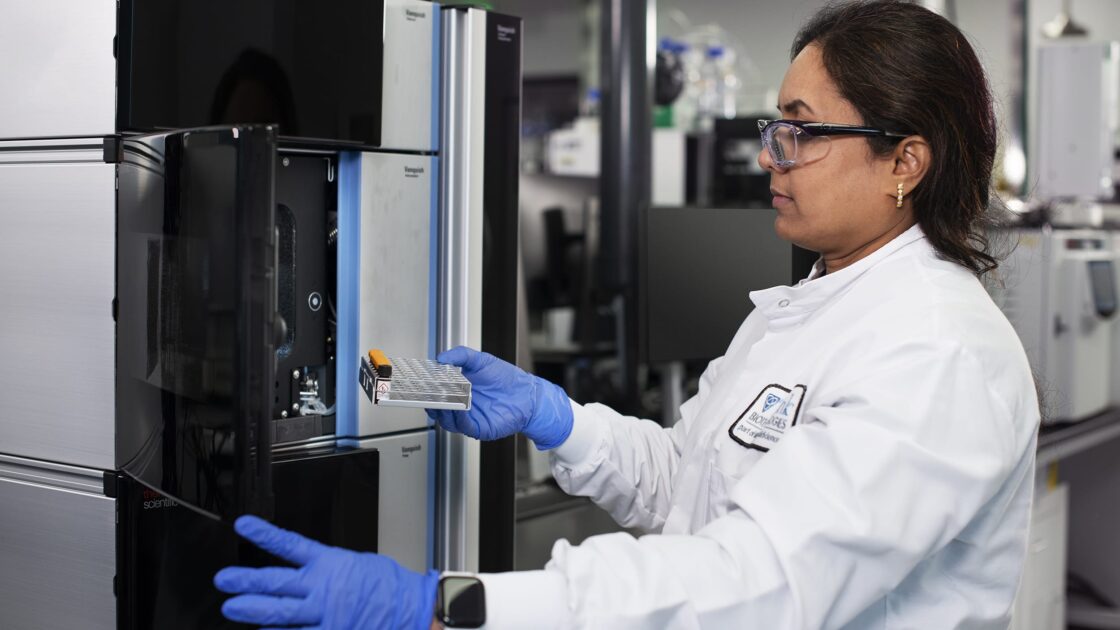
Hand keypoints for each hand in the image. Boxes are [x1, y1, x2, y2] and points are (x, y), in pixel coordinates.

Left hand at [214, 515, 437, 629]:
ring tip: (231, 608)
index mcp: (329, 563)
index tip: (243, 526)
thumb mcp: (356, 563)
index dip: (264, 534)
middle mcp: (321, 588)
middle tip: (224, 580)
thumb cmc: (387, 586)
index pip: (289, 544)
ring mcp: (324, 614)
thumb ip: (328, 567)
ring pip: (279, 612)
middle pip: (275, 582)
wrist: (410, 610)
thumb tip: (306, 569)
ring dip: (252, 610)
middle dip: (246, 581)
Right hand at [428, 346, 572, 449]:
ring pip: (447, 419)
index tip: (421, 382)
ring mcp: (469, 418)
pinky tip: (458, 407)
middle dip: (430, 402)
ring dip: (442, 411)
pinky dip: (458, 418)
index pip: (436, 393)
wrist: (527, 394)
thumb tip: (442, 357)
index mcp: (459, 390)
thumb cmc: (507, 379)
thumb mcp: (481, 360)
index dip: (427, 390)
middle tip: (427, 393)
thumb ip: (461, 355)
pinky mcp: (478, 428)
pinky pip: (463, 426)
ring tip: (442, 399)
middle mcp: (461, 406)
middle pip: (437, 409)